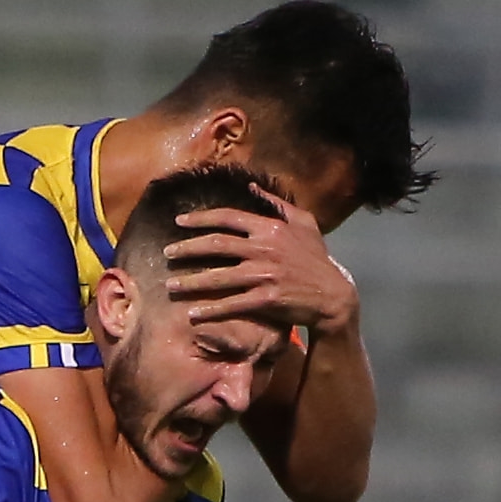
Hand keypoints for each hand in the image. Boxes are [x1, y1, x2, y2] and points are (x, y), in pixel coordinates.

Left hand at [160, 185, 358, 332]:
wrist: (334, 295)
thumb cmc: (316, 259)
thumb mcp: (305, 223)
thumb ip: (278, 203)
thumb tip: (253, 188)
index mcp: (270, 228)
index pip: (227, 218)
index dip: (200, 219)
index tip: (178, 222)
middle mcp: (264, 248)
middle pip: (217, 245)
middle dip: (187, 249)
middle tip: (166, 254)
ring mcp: (265, 274)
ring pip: (220, 277)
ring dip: (191, 282)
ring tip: (171, 286)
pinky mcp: (267, 299)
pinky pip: (232, 304)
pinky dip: (211, 310)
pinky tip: (193, 314)